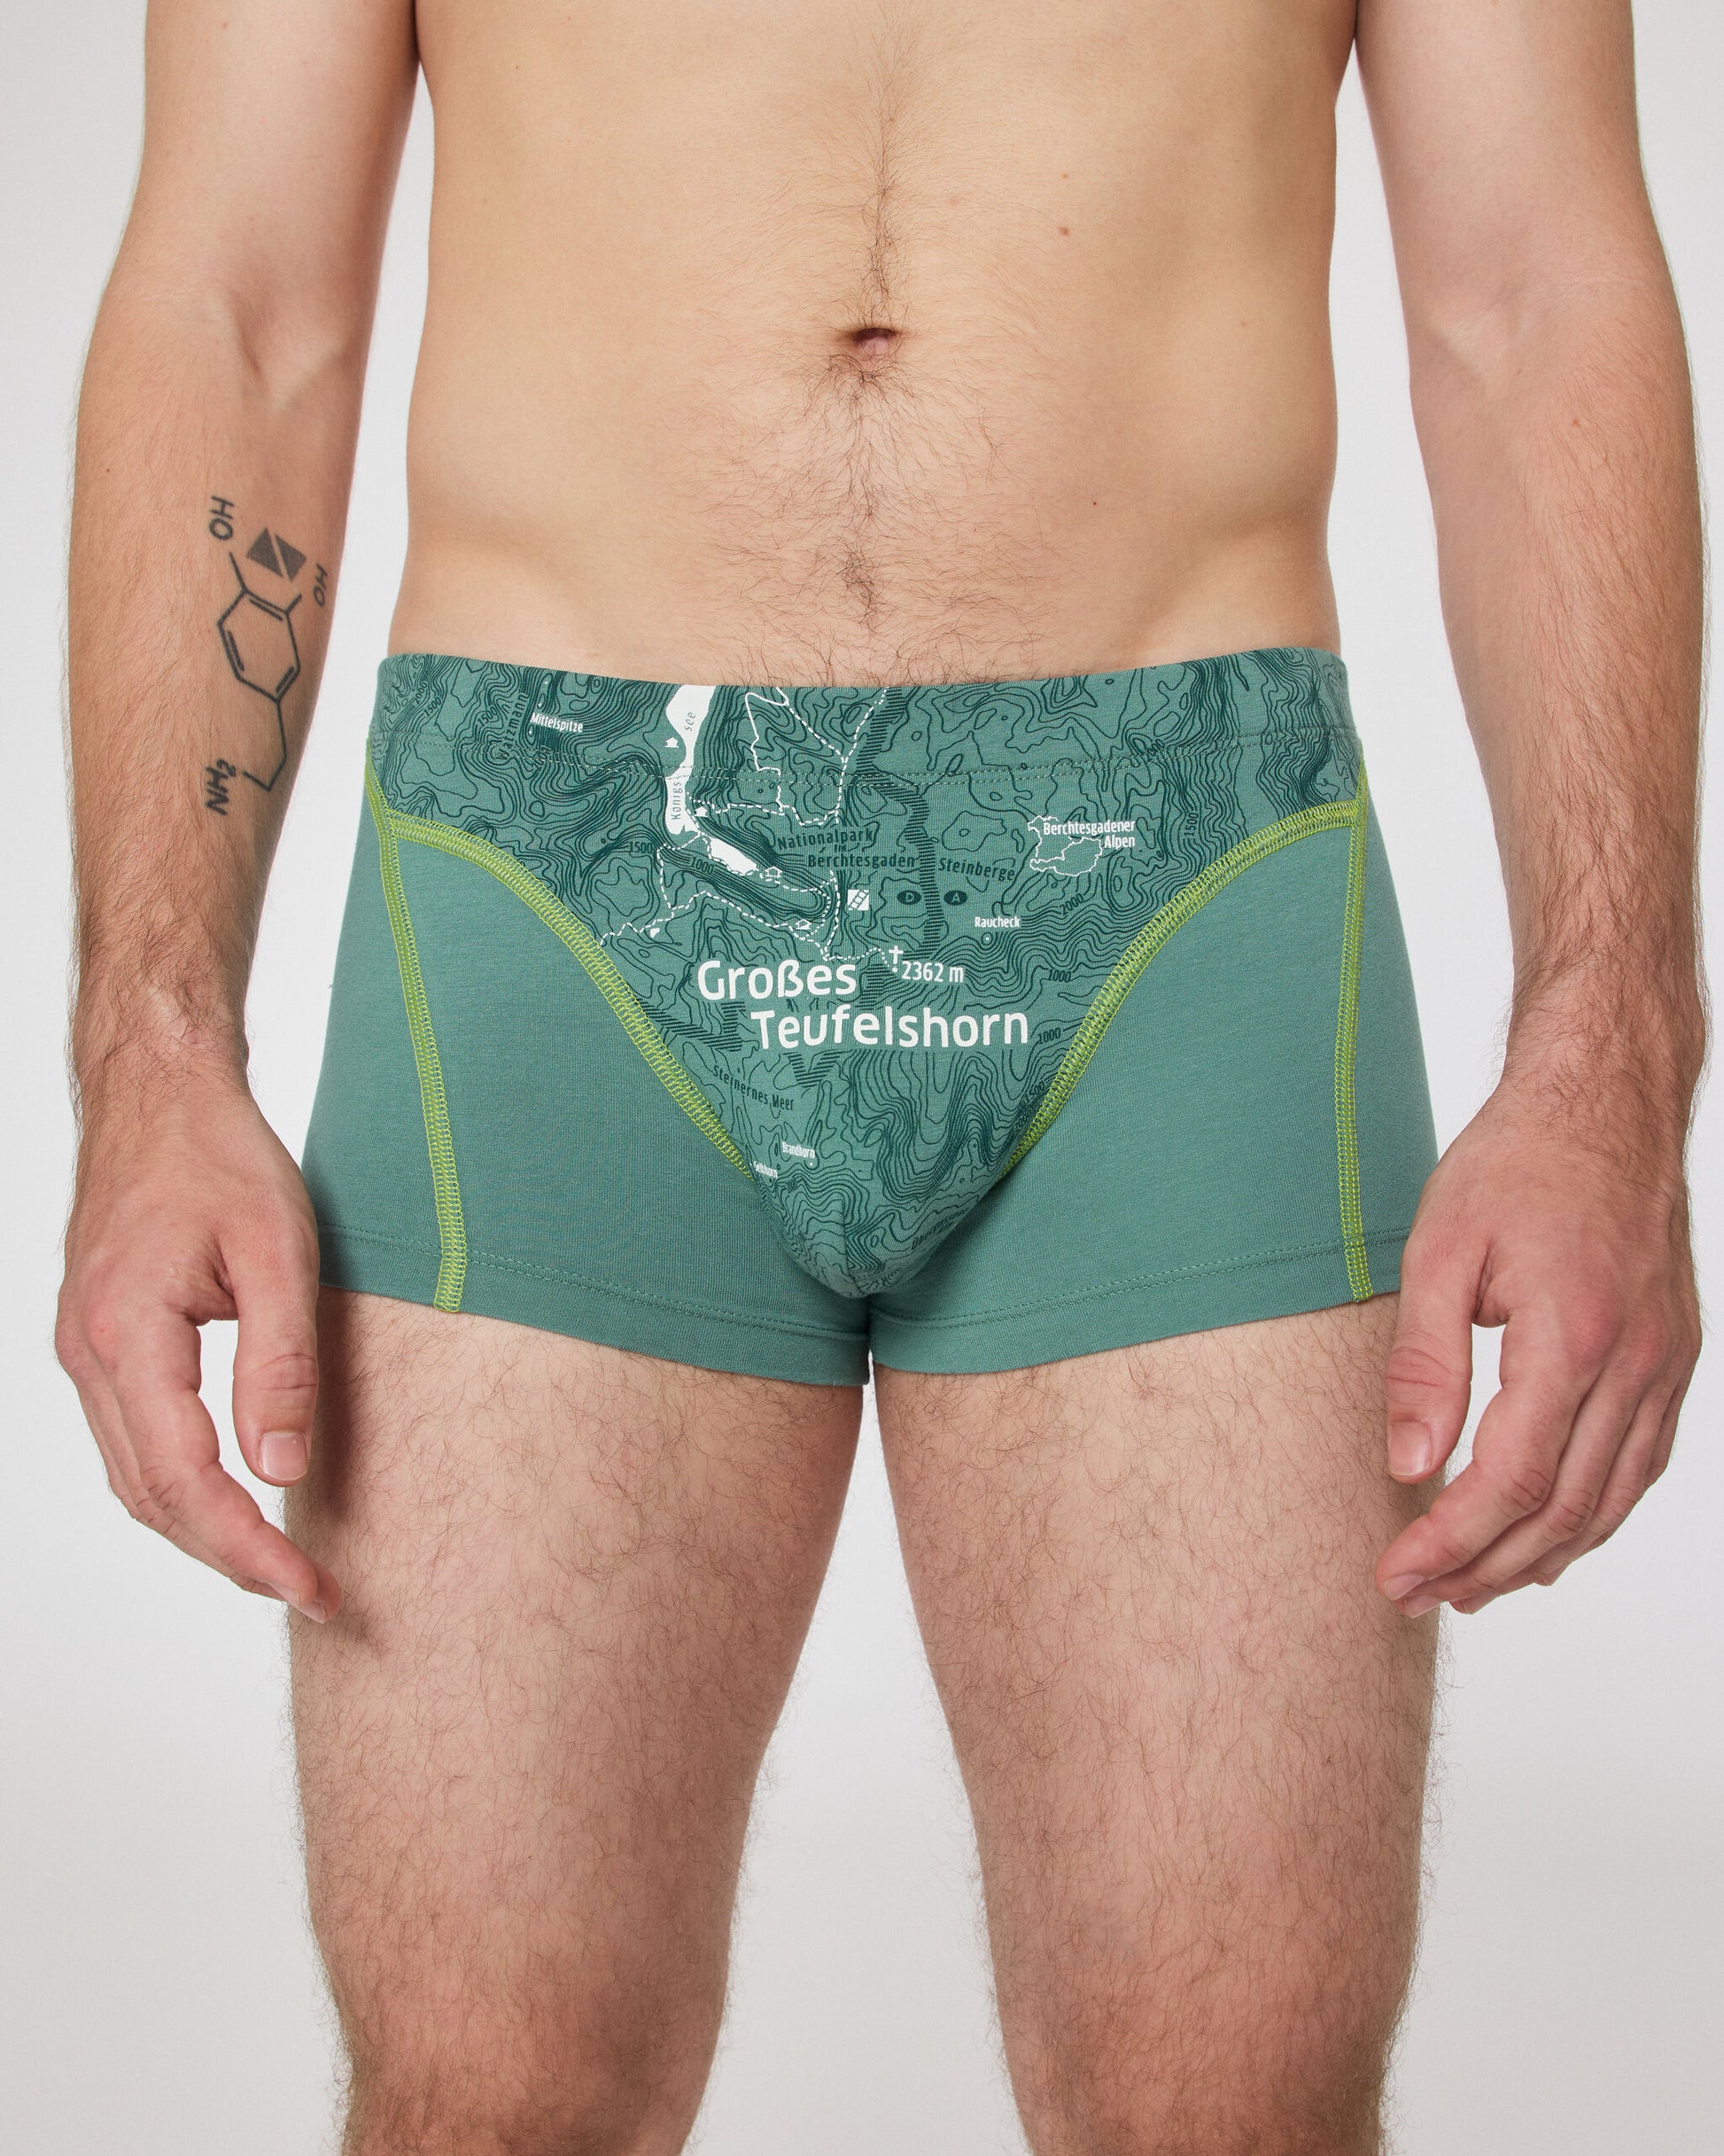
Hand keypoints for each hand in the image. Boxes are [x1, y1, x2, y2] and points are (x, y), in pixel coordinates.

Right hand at [57, 1068, 338, 1620]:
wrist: (158, 1092)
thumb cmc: (219, 1156)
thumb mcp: (279, 1252)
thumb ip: (280, 1364)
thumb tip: (280, 1469)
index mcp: (128, 1337)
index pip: (185, 1481)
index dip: (247, 1548)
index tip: (309, 1587)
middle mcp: (89, 1355)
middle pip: (152, 1497)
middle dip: (230, 1557)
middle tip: (311, 1592)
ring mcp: (85, 1350)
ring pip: (134, 1477)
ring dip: (203, 1530)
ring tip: (280, 1564)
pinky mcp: (98, 1342)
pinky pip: (131, 1441)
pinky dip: (180, 1485)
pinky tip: (234, 1498)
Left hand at [1375, 1070, 1698, 1617]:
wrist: (1605, 1103)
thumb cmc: (1517, 1162)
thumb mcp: (1440, 1249)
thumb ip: (1424, 1364)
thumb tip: (1406, 1465)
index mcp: (1573, 1335)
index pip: (1509, 1479)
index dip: (1449, 1540)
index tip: (1394, 1574)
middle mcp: (1635, 1362)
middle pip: (1562, 1510)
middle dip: (1484, 1567)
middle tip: (1417, 1596)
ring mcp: (1666, 1364)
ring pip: (1609, 1502)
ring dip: (1539, 1557)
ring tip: (1470, 1585)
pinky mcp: (1673, 1358)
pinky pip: (1639, 1465)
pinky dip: (1590, 1515)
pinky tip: (1542, 1533)